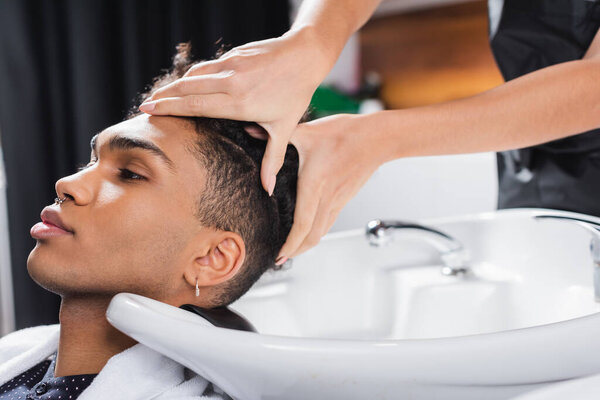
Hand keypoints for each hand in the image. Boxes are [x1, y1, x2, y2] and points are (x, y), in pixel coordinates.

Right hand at [139, 27, 335, 195]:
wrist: (305, 55)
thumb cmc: (296, 94)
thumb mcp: (284, 129)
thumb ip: (272, 160)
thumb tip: (267, 190)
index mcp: (239, 103)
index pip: (195, 105)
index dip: (170, 107)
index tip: (148, 110)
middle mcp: (231, 83)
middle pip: (187, 89)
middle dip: (163, 97)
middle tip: (144, 106)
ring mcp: (231, 66)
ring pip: (194, 75)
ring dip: (175, 85)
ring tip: (159, 96)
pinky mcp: (233, 54)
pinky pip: (207, 66)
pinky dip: (193, 75)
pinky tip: (186, 83)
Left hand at [278, 113, 384, 261]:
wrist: (378, 138)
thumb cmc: (346, 133)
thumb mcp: (308, 132)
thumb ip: (278, 136)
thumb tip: (250, 129)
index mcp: (315, 185)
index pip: (303, 225)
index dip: (291, 244)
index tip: (279, 255)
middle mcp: (327, 198)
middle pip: (312, 236)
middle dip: (296, 251)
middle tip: (280, 259)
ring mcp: (338, 200)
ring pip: (322, 231)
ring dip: (306, 244)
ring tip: (292, 250)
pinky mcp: (344, 197)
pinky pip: (329, 222)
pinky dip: (317, 232)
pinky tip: (310, 231)